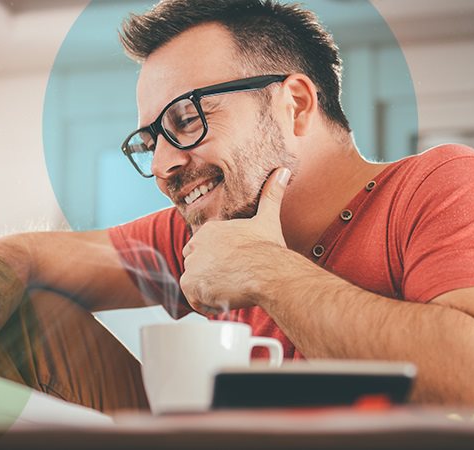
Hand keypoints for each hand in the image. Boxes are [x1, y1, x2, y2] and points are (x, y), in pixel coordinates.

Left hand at [180, 167, 292, 313]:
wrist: (267, 272)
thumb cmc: (269, 250)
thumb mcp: (268, 218)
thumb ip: (271, 194)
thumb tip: (282, 171)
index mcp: (210, 230)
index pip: (204, 249)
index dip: (219, 261)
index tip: (235, 267)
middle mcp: (196, 244)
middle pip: (197, 265)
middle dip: (212, 275)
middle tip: (235, 280)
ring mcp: (191, 263)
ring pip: (196, 283)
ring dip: (211, 290)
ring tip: (232, 290)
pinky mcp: (190, 282)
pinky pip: (194, 299)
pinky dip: (208, 303)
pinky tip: (225, 299)